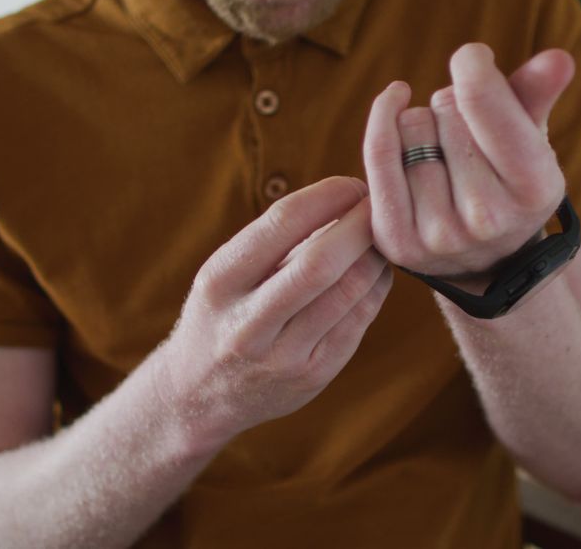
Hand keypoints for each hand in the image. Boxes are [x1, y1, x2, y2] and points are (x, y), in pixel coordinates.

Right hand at [152, 177, 391, 447]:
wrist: (198, 395)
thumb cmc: (222, 315)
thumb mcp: (226, 273)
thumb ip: (278, 241)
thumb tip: (345, 200)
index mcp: (221, 281)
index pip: (283, 223)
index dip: (328, 196)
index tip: (352, 185)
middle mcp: (248, 322)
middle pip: (321, 262)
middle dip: (360, 226)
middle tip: (378, 206)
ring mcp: (282, 355)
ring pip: (348, 294)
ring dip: (375, 257)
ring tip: (382, 237)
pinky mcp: (313, 376)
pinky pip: (358, 322)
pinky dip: (376, 289)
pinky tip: (378, 272)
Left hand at [363, 43, 575, 278]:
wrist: (484, 260)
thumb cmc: (508, 181)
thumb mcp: (533, 139)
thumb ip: (540, 95)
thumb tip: (557, 59)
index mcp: (533, 189)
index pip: (481, 101)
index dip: (472, 64)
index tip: (474, 60)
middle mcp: (487, 219)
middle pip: (445, 109)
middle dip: (452, 106)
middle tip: (467, 134)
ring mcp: (439, 234)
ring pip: (411, 126)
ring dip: (423, 124)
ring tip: (443, 152)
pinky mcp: (396, 239)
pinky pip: (379, 154)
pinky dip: (383, 117)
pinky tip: (395, 103)